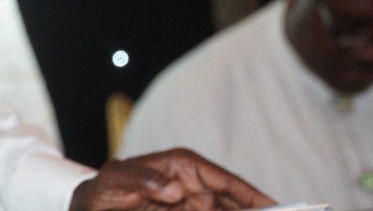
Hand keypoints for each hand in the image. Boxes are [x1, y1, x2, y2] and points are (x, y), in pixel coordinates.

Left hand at [70, 149, 274, 210]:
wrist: (95, 205)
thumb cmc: (107, 185)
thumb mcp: (118, 178)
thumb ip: (145, 180)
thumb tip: (176, 190)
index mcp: (185, 165)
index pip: (227, 181)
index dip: (253, 195)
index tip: (277, 207)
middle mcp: (195, 184)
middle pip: (235, 203)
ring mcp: (194, 204)